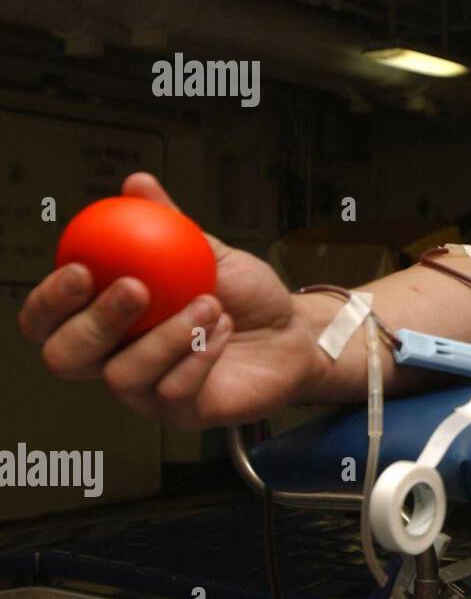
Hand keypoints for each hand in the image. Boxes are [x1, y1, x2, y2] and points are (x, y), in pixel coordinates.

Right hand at [18, 172, 316, 430]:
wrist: (294, 331)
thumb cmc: (245, 295)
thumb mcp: (208, 252)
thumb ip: (169, 224)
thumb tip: (138, 184)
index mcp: (107, 319)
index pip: (48, 320)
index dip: (49, 300)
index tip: (80, 268)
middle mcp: (115, 358)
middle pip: (65, 357)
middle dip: (94, 322)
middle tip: (137, 288)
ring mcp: (146, 392)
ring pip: (123, 375)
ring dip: (167, 334)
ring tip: (210, 303)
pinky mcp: (182, 414)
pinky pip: (174, 390)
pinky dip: (200, 353)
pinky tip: (223, 329)